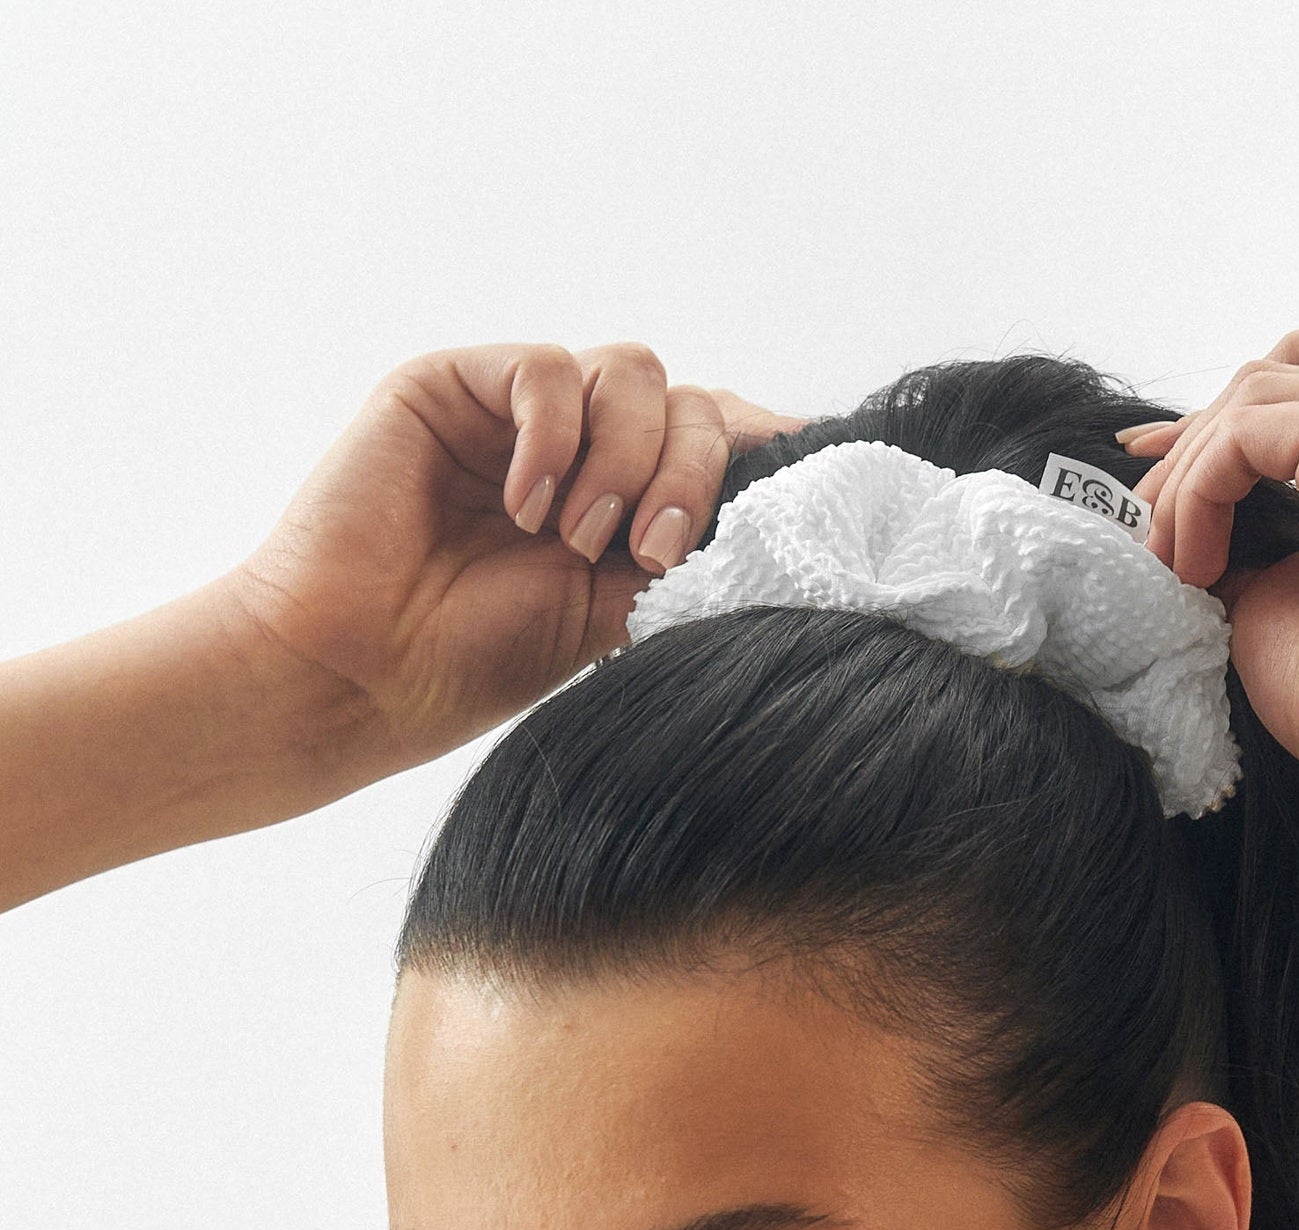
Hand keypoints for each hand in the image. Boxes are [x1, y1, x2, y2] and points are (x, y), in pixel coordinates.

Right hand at [227, 342, 805, 795]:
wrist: (362, 672)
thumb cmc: (475, 661)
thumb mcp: (614, 616)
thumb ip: (687, 559)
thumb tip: (785, 525)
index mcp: (626, 505)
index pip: (718, 441)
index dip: (767, 445)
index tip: (818, 463)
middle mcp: (582, 451)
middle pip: (690, 403)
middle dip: (693, 472)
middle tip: (654, 547)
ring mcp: (520, 415)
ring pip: (633, 373)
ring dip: (625, 459)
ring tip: (575, 538)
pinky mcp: (455, 384)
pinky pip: (552, 369)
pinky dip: (556, 436)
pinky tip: (528, 505)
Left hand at [1121, 330, 1298, 828]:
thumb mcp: (1290, 592)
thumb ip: (1252, 531)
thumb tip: (1176, 507)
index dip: (1220, 432)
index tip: (1151, 489)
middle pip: (1283, 371)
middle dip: (1198, 444)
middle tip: (1151, 535)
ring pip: (1258, 392)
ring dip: (1191, 476)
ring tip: (1176, 568)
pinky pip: (1249, 429)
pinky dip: (1201, 489)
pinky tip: (1196, 567)